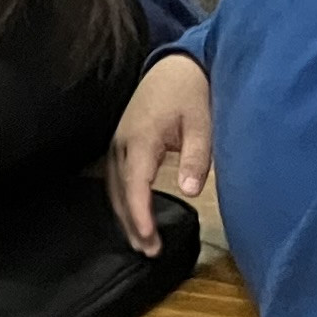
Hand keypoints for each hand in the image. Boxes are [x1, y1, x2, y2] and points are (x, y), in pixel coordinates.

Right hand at [105, 54, 213, 255]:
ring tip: (141, 241)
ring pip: (114, 188)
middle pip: (119, 192)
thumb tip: (191, 192)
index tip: (149, 239)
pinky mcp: (121, 143)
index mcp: (141, 139)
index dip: (140, 215)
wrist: (176, 65)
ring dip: (126, 215)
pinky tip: (134, 214)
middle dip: (132, 223)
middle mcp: (122, 143)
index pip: (136, 185)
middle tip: (149, 251)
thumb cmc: (192, 93)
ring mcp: (118, 143)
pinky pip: (116, 178)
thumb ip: (196, 157)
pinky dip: (123, 200)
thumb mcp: (203, 123)